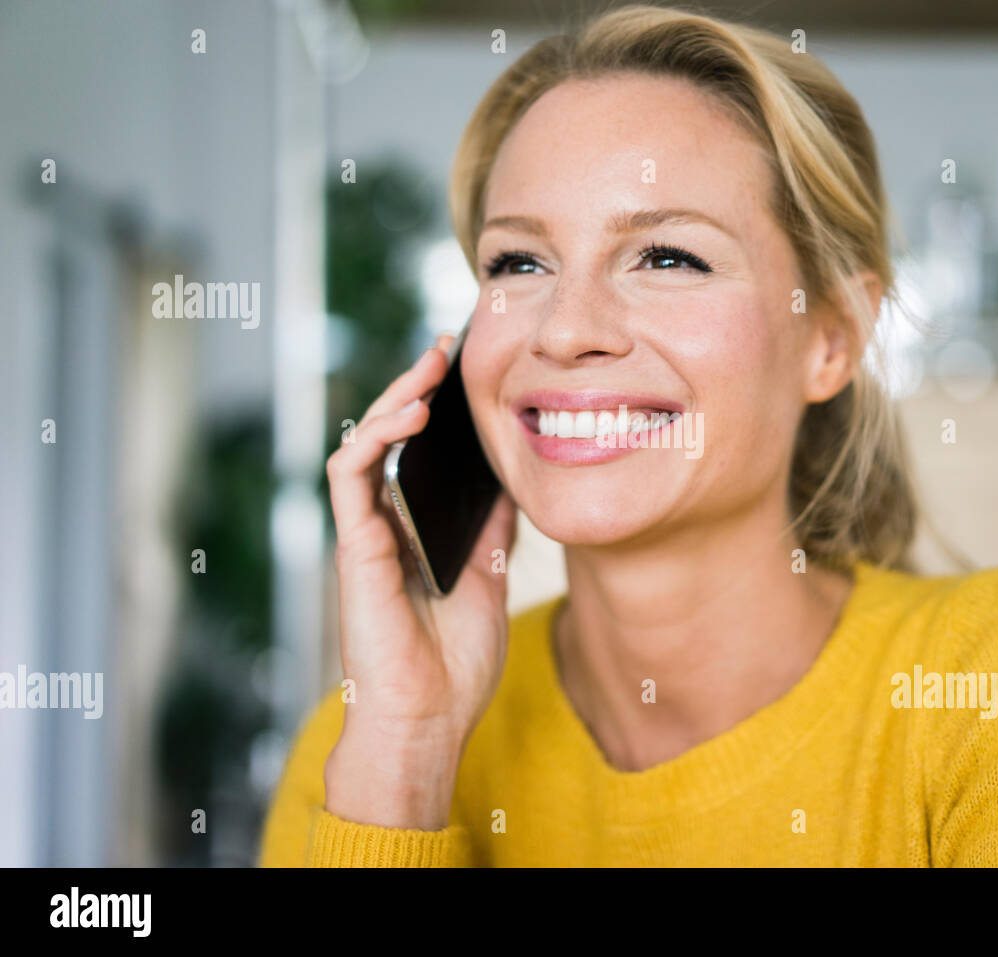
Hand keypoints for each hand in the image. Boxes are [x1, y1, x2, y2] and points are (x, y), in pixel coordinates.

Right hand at [322, 334, 516, 828]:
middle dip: (414, 387)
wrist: (431, 718)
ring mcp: (368, 533)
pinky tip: (408, 414)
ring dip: (393, 399)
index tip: (467, 371)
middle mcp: (387, 526)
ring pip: (365, 446)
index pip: (420, 455)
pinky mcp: (355, 545)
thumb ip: (492, 530)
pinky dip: (374, 439)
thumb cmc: (456, 661)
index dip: (438, 412)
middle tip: (444, 347)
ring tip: (429, 367)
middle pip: (391, 440)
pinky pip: (350, 477)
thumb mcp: (490, 578)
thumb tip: (513, 485)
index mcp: (417, 531)